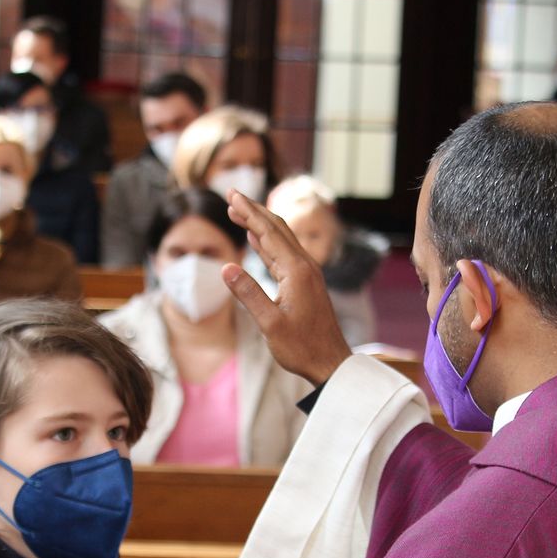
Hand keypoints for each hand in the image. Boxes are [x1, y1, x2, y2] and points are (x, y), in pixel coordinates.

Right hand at [221, 191, 352, 385]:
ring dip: (259, 225)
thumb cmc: (302, 347)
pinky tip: (257, 240)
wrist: (330, 362)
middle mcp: (305, 267)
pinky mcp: (305, 284)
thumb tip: (226, 267)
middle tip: (232, 195)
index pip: (268, 233)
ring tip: (239, 213)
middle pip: (277, 229)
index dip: (248, 212)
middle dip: (253, 211)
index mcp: (297, 271)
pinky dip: (268, 243)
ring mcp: (307, 274)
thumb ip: (248, 294)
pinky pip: (284, 255)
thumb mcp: (270, 324)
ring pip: (281, 240)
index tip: (231, 195)